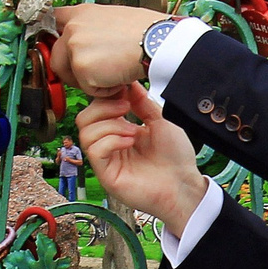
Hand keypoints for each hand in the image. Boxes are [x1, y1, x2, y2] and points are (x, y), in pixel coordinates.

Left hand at [51, 4, 166, 96]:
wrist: (158, 41)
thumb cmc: (147, 31)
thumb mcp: (115, 19)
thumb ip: (95, 29)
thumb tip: (92, 45)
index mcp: (82, 13)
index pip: (55, 21)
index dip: (57, 38)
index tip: (61, 47)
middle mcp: (74, 27)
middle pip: (56, 57)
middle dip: (73, 71)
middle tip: (96, 73)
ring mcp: (75, 47)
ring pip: (69, 76)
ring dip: (89, 81)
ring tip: (112, 74)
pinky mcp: (81, 67)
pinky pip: (87, 89)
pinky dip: (104, 91)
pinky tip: (119, 78)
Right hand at [74, 83, 207, 233]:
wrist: (184, 185)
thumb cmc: (176, 158)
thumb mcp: (160, 121)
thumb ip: (143, 103)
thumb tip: (128, 84)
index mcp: (119, 131)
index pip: (96, 109)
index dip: (105, 96)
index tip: (122, 89)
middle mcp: (109, 145)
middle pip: (84, 119)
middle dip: (103, 107)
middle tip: (125, 107)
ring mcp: (107, 161)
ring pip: (86, 133)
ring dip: (110, 124)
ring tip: (133, 131)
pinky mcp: (106, 175)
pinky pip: (94, 151)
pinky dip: (111, 140)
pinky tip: (130, 142)